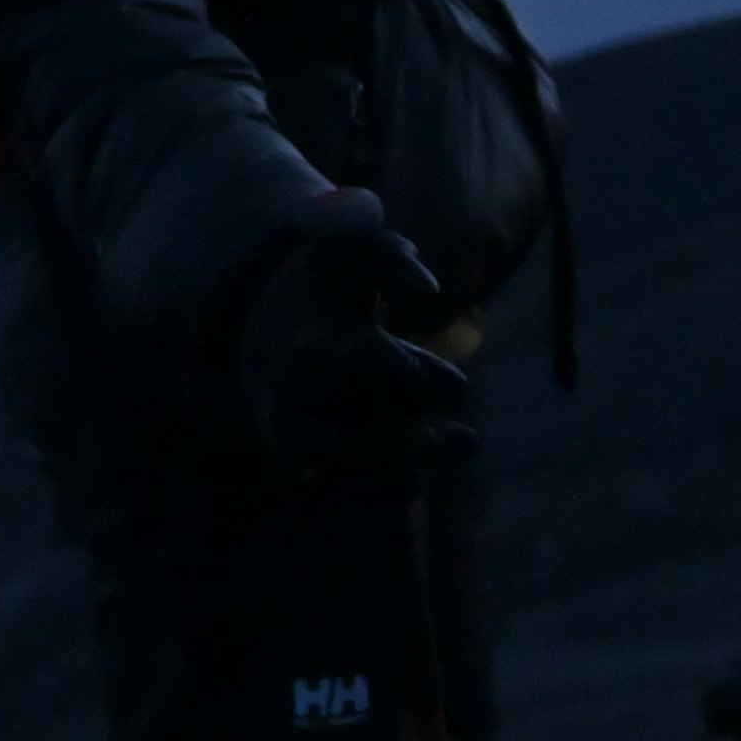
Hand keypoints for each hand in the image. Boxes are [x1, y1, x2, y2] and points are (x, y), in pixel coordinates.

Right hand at [238, 188, 468, 478]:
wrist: (271, 315)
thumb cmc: (338, 279)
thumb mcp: (365, 250)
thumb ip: (397, 260)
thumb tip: (428, 294)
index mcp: (315, 334)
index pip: (357, 364)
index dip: (410, 379)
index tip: (457, 387)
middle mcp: (296, 386)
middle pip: (347, 427)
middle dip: (410, 440)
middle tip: (469, 439)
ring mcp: (292, 421)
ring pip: (339, 460)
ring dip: (400, 465)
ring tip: (458, 451)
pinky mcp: (298, 448)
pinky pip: (330, 481)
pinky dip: (371, 490)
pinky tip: (414, 483)